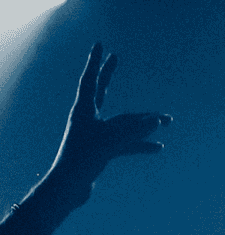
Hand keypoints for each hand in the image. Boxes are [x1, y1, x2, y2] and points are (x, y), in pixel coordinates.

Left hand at [8, 44, 169, 234]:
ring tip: (167, 121)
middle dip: (108, 74)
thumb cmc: (82, 161)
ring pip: (121, 121)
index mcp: (82, 112)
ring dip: (143, 122)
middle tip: (114, 57)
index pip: (89, 80)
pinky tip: (158, 148)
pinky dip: (140, 145)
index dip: (95, 62)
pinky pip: (123, 143)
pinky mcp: (98, 151)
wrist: (67, 190)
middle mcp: (86, 120)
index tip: (99, 45)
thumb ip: (135, 129)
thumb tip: (156, 120)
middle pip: (100, 91)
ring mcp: (93, 136)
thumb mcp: (111, 141)